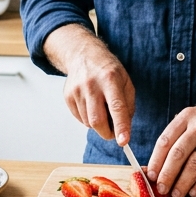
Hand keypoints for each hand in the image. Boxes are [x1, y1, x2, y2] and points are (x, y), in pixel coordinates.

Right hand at [47, 25, 135, 144]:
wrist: (83, 55)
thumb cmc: (109, 71)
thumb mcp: (126, 82)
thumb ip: (128, 105)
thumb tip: (124, 129)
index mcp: (110, 79)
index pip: (116, 107)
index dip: (120, 126)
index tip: (123, 141)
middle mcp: (91, 85)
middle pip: (97, 120)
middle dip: (107, 132)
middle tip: (114, 132)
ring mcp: (77, 91)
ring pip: (89, 123)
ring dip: (98, 124)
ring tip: (102, 109)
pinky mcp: (68, 96)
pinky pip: (80, 119)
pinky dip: (89, 119)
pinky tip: (92, 105)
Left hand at [146, 96, 195, 196]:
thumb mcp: (194, 119)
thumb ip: (178, 137)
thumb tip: (159, 165)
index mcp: (186, 116)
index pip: (165, 140)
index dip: (156, 160)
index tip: (150, 176)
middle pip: (178, 153)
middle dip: (167, 174)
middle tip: (161, 188)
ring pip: (195, 164)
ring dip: (183, 182)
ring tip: (176, 194)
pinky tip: (194, 191)